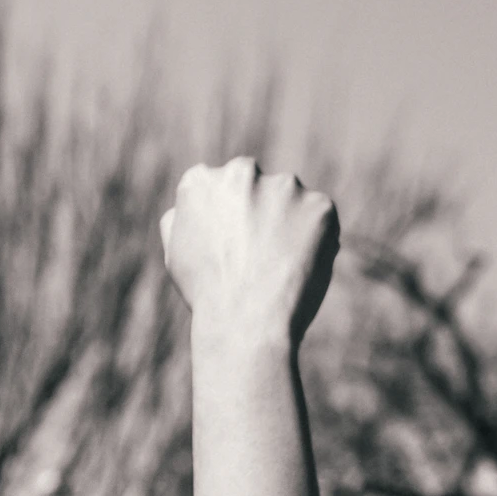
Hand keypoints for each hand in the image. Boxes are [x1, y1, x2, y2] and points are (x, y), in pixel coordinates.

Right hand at [161, 159, 339, 350]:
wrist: (245, 324)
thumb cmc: (206, 295)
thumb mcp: (175, 255)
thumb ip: (181, 221)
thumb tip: (185, 208)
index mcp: (200, 181)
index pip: (219, 189)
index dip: (227, 221)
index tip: (231, 247)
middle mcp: (242, 172)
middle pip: (258, 191)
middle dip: (261, 216)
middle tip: (258, 260)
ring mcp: (285, 186)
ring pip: (292, 205)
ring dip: (289, 228)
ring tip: (278, 270)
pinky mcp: (320, 205)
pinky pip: (322, 222)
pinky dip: (317, 242)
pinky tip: (298, 271)